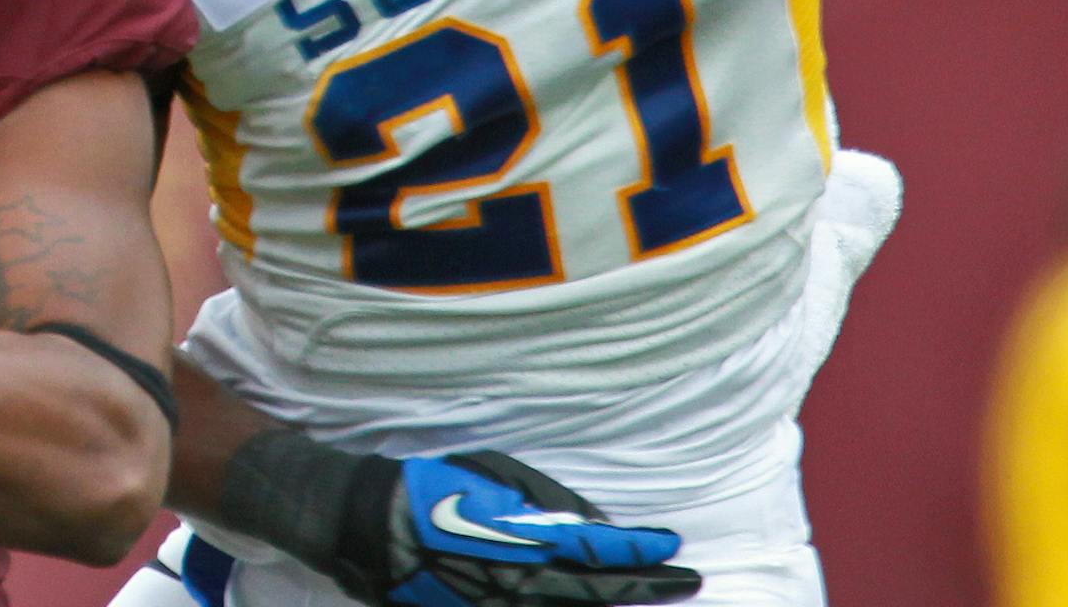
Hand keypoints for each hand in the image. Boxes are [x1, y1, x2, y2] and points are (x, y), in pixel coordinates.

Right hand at [385, 452, 699, 606]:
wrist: (379, 527)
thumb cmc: (440, 489)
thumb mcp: (498, 474)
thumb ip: (550, 501)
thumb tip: (594, 525)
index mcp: (531, 538)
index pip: (604, 549)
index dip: (644, 550)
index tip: (674, 547)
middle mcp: (529, 581)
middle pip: (604, 592)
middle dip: (650, 587)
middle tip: (688, 582)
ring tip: (652, 598)